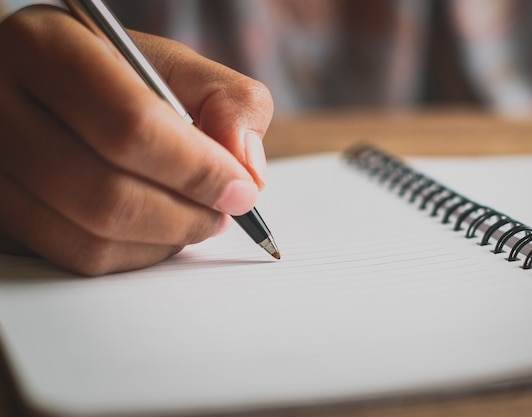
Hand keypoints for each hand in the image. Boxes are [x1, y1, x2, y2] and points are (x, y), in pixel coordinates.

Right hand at [0, 5, 273, 274]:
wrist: (47, 88)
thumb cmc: (117, 76)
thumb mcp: (175, 65)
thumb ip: (229, 102)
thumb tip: (247, 171)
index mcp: (46, 49)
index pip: (130, 126)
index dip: (198, 169)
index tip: (242, 190)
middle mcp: (2, 108)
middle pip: (106, 195)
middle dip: (186, 215)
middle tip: (225, 211)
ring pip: (90, 236)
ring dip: (165, 240)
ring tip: (197, 217)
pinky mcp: (4, 211)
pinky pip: (77, 257)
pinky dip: (136, 255)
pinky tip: (159, 230)